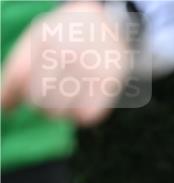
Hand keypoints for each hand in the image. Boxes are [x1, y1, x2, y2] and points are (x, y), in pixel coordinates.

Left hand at [0, 1, 130, 125]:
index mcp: (44, 39)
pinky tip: (80, 105)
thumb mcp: (40, 37)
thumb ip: (21, 65)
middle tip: (43, 102)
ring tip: (62, 103)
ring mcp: (89, 68)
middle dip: (37, 105)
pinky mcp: (108, 82)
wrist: (110, 24)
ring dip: (58, 112)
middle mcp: (66, 53)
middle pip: (39, 98)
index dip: (9, 95)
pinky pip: (86, 115)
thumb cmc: (67, 36)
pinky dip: (80, 115)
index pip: (19, 75)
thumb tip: (5, 104)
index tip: (7, 108)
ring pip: (61, 111)